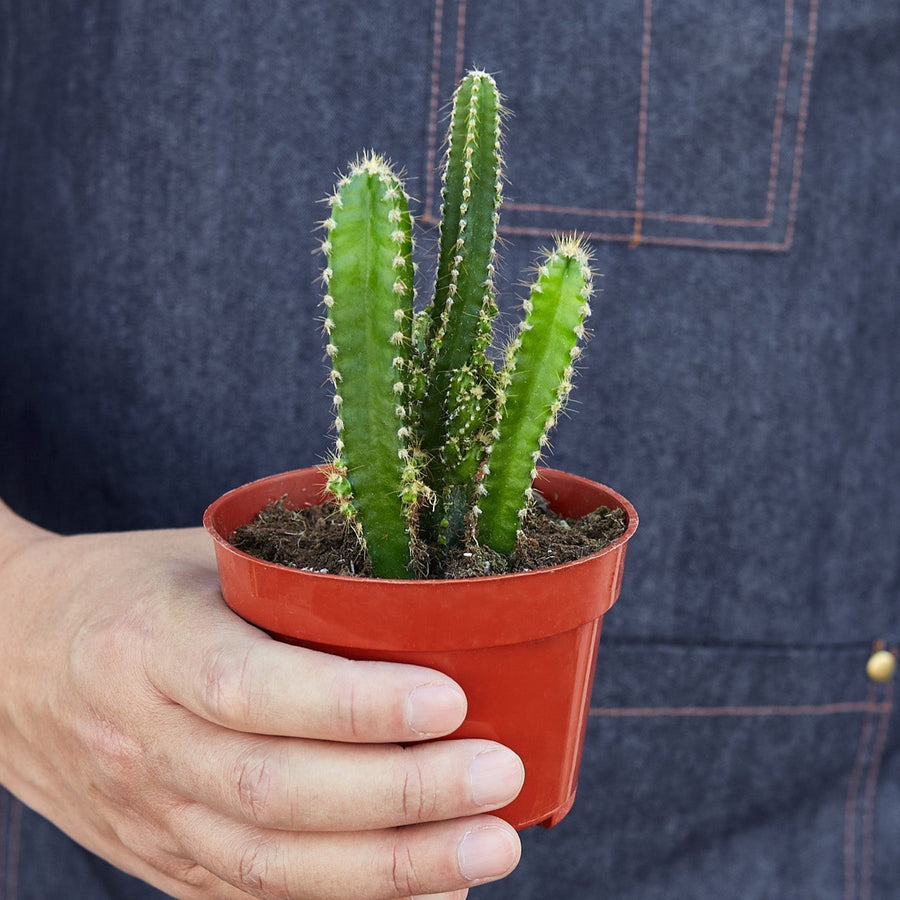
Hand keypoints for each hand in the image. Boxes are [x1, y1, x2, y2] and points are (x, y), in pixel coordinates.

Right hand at [0, 505, 522, 898]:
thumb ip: (290, 579)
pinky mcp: (162, 857)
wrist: (4, 658)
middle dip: (400, 797)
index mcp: (149, 643)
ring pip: (269, 862)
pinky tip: (430, 893)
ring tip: (489, 847)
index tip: (450, 700)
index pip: (252, 687)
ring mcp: (149, 813)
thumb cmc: (123, 590)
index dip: (352, 704)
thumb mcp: (196, 559)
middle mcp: (144, 740)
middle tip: (499, 776)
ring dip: (390, 869)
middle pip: (274, 791)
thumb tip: (421, 588)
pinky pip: (255, 896)